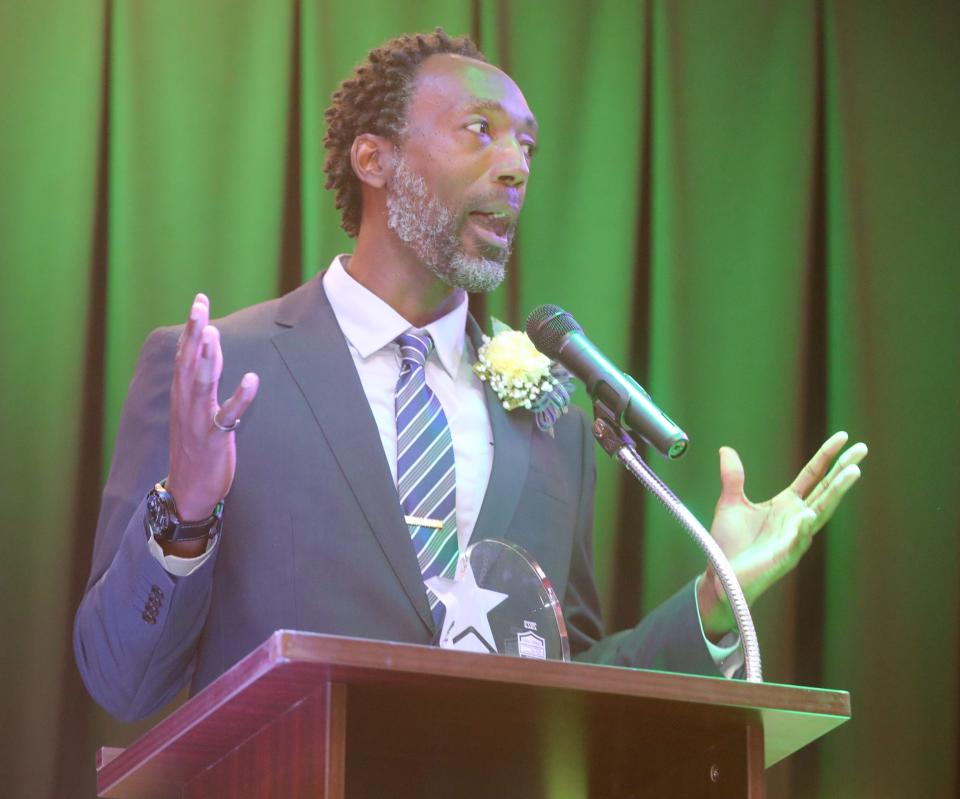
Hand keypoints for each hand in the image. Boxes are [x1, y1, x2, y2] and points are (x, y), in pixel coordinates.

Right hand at [165, 294, 258, 550]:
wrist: (187, 493)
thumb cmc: (195, 449)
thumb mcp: (194, 411)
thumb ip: (202, 382)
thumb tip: (211, 350)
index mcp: (182, 397)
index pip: (184, 355)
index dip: (191, 328)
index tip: (199, 300)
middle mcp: (186, 405)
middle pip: (189, 363)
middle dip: (195, 333)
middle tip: (200, 304)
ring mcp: (198, 422)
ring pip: (201, 385)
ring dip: (208, 359)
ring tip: (214, 332)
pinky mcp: (213, 440)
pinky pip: (227, 416)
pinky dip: (239, 398)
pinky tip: (252, 379)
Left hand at [697, 431, 867, 639]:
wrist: (720, 576)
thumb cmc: (730, 544)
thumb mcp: (730, 503)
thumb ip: (733, 477)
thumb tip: (726, 449)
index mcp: (786, 504)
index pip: (813, 475)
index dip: (827, 456)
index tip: (844, 437)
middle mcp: (797, 519)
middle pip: (826, 490)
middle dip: (844, 470)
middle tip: (863, 449)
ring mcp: (794, 538)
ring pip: (820, 511)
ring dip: (836, 492)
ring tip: (853, 473)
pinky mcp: (784, 557)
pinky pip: (797, 540)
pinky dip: (803, 528)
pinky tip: (809, 515)